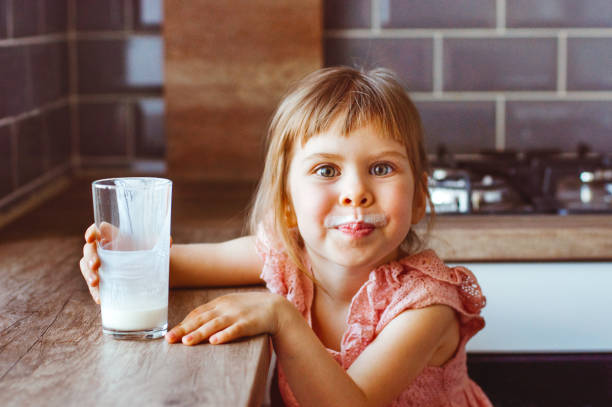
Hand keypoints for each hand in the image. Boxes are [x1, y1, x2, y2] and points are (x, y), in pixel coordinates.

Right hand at [78, 222, 172, 303]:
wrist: (151, 267)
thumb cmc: (148, 250)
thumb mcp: (154, 244)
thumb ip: (160, 241)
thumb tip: (169, 241)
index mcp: (111, 236)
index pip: (96, 230)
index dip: (91, 232)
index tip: (92, 237)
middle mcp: (102, 249)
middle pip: (89, 250)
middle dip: (90, 257)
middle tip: (96, 265)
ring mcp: (99, 265)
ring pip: (86, 267)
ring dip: (88, 275)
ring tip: (95, 283)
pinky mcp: (102, 281)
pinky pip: (94, 286)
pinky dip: (96, 292)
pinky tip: (100, 299)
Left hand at [165, 292, 287, 344]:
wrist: (275, 308)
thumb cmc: (250, 309)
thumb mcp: (230, 306)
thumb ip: (215, 313)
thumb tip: (195, 323)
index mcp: (220, 303)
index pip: (197, 312)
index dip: (184, 322)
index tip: (171, 333)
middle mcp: (225, 307)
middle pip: (201, 319)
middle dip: (184, 329)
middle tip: (170, 339)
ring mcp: (237, 315)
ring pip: (214, 325)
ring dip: (199, 333)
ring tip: (186, 342)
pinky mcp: (248, 323)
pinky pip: (235, 330)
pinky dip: (224, 335)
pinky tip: (215, 341)